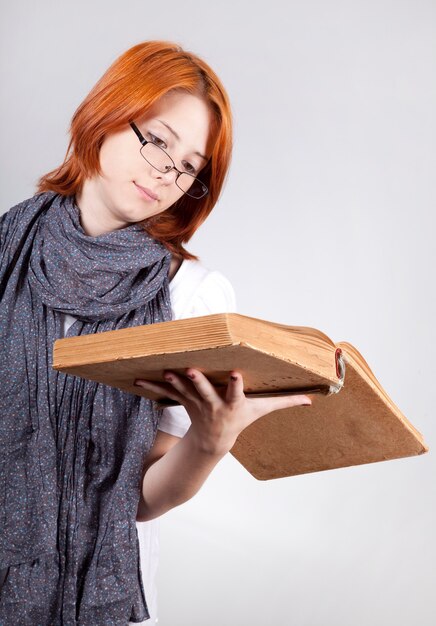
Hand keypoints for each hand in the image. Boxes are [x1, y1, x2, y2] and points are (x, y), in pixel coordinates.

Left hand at [135, 369, 311, 456]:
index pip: (235, 393)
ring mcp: (196, 404)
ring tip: (165, 371)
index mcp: (233, 404)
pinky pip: (168, 393)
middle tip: (191, 370)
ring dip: (174, 382)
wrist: (213, 441)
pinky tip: (138, 379)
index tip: (234, 373)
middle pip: (205, 392)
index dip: (235, 385)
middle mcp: (213, 405)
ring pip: (184, 391)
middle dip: (198, 382)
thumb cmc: (240, 420)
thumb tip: (312, 399)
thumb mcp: (262, 411)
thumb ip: (284, 402)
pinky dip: (154, 386)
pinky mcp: (183, 402)